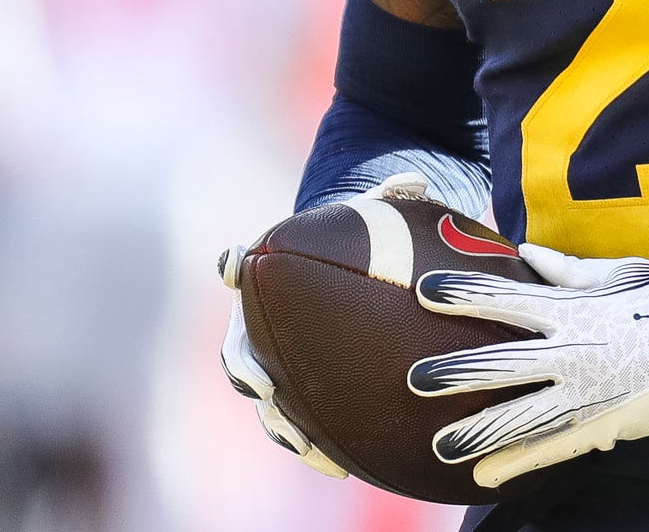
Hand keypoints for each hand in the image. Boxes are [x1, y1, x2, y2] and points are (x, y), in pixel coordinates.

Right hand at [218, 172, 436, 476]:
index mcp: (271, 271)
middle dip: (248, 370)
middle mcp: (263, 320)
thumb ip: (392, 196)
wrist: (361, 266)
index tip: (233, 264)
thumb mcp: (382, 212)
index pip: (239, 264)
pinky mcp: (303, 394)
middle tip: (264, 386)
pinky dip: (314, 446)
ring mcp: (279, 361)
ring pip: (267, 400)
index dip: (233, 265)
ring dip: (280, 423)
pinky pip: (302, 425)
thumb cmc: (367, 233)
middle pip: (242, 349)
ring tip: (304, 445)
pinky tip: (341, 469)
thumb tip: (415, 180)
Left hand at [407, 243, 648, 488]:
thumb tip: (523, 252)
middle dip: (455, 373)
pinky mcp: (605, 424)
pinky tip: (483, 476)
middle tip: (415, 380)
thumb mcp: (618, 273)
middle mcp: (574, 352)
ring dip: (477, 432)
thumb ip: (566, 269)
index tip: (426, 292)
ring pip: (520, 417)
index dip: (464, 294)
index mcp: (574, 308)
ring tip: (439, 445)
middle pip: (501, 364)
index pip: (506, 298)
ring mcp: (588, 393)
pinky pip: (553, 448)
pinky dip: (517, 463)